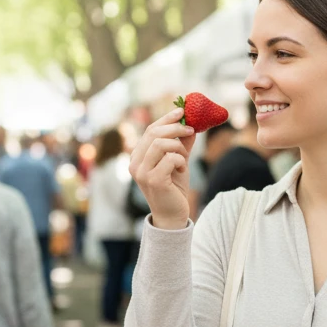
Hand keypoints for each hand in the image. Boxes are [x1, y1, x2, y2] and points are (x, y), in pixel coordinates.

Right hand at [129, 108, 195, 229]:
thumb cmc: (174, 188)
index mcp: (137, 156)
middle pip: (154, 133)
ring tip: (184, 158)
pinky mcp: (153, 180)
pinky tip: (182, 170)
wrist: (173, 214)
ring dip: (179, 147)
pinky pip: (171, 158)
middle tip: (191, 130)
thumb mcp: (178, 162)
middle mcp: (135, 163)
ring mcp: (141, 172)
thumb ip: (182, 145)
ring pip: (161, 144)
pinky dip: (181, 161)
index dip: (166, 118)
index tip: (181, 111)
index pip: (150, 129)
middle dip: (176, 128)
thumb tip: (191, 125)